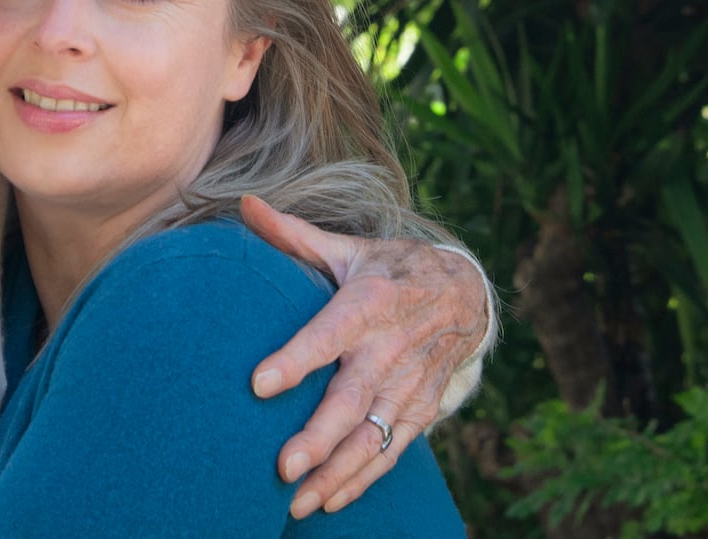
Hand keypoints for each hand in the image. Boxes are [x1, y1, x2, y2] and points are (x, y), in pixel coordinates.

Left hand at [240, 195, 487, 518]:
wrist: (464, 292)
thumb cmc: (389, 268)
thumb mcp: (347, 247)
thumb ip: (292, 234)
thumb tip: (244, 204)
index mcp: (370, 303)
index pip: (328, 334)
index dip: (296, 359)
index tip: (259, 384)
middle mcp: (392, 349)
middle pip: (352, 400)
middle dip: (319, 437)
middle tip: (282, 468)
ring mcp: (409, 385)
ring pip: (373, 437)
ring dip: (337, 473)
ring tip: (296, 502)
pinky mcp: (420, 410)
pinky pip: (392, 452)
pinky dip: (362, 481)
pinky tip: (328, 502)